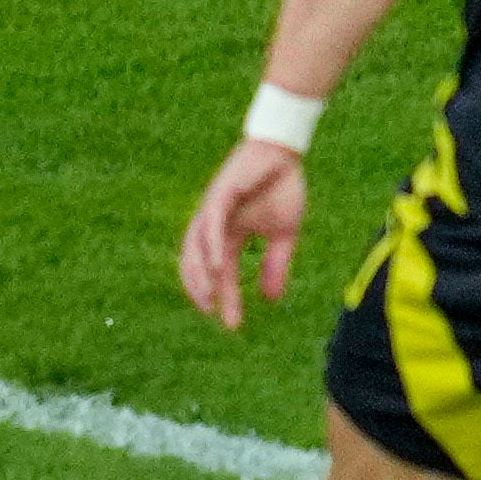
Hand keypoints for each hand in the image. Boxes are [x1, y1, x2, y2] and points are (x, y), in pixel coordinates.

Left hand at [178, 143, 307, 330]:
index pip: (225, 273)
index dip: (228, 298)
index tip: (234, 325)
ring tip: (208, 297)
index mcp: (229, 236)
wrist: (283, 154)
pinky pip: (209, 227)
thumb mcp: (284, 234)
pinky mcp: (218, 197)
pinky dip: (211, 248)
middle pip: (198, 265)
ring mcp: (212, 212)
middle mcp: (213, 227)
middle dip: (202, 290)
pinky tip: (217, 266)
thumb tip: (271, 300)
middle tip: (212, 312)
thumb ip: (276, 264)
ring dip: (200, 274)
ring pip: (196, 248)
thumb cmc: (282, 188)